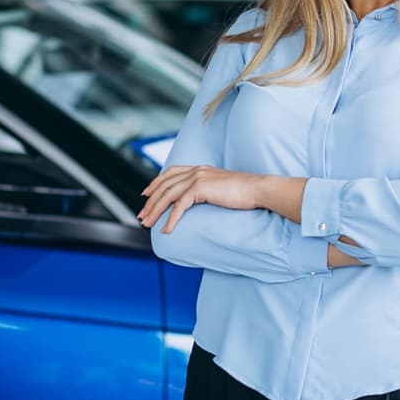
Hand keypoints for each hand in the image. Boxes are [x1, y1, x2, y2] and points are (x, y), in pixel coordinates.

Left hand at [138, 165, 260, 232]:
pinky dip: (170, 219)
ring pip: (168, 195)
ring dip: (155, 210)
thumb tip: (203, 200)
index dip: (156, 183)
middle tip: (142, 216)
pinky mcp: (201, 188)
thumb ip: (210, 190)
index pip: (171, 173)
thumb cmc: (245, 192)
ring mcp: (198, 178)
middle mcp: (196, 171)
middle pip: (165, 185)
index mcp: (200, 169)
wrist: (258, 189)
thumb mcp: (222, 188)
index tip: (146, 194)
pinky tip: (166, 230)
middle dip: (150, 201)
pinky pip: (179, 205)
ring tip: (147, 224)